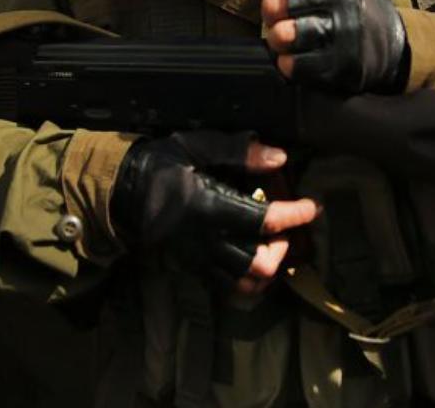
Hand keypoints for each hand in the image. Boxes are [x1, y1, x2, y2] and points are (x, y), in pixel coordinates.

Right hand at [110, 130, 317, 293]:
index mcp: (208, 207)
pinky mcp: (193, 268)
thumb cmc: (160, 164)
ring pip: (246, 283)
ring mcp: (199, 259)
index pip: (262, 220)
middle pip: (259, 264)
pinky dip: (249, 282)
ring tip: (273, 247)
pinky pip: (228, 288)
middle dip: (281, 249)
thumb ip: (237, 151)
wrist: (120, 193)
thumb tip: (280, 157)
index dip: (294, 215)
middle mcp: (206, 240)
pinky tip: (256, 263)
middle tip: (286, 230)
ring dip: (269, 269)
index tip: (313, 207)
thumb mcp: (194, 146)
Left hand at [257, 0, 408, 94]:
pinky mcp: (342, 64)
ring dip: (275, 37)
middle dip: (269, 10)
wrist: (388, 40)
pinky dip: (287, 62)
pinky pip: (297, 64)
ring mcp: (344, 32)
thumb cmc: (347, 2)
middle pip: (281, 2)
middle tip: (273, 16)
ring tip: (280, 37)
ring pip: (286, 34)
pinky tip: (290, 58)